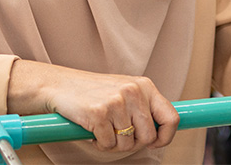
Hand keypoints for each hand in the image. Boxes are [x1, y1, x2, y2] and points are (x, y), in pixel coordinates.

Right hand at [7, 60, 178, 151]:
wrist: (59, 86)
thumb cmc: (92, 92)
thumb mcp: (124, 92)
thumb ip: (143, 108)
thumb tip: (162, 133)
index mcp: (144, 85)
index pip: (171, 118)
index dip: (166, 137)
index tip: (155, 143)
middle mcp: (133, 91)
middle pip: (148, 137)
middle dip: (133, 143)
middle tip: (117, 134)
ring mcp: (116, 102)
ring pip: (127, 144)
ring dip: (113, 144)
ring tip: (102, 128)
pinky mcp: (99, 113)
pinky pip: (108, 145)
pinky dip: (99, 143)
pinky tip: (92, 129)